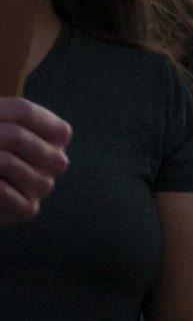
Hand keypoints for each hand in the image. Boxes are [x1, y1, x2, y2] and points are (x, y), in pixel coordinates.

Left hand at [0, 98, 71, 226]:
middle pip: (14, 136)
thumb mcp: (0, 119)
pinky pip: (1, 190)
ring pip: (5, 162)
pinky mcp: (28, 208)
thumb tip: (3, 150)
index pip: (23, 112)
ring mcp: (44, 185)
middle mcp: (58, 160)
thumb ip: (4, 114)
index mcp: (57, 134)